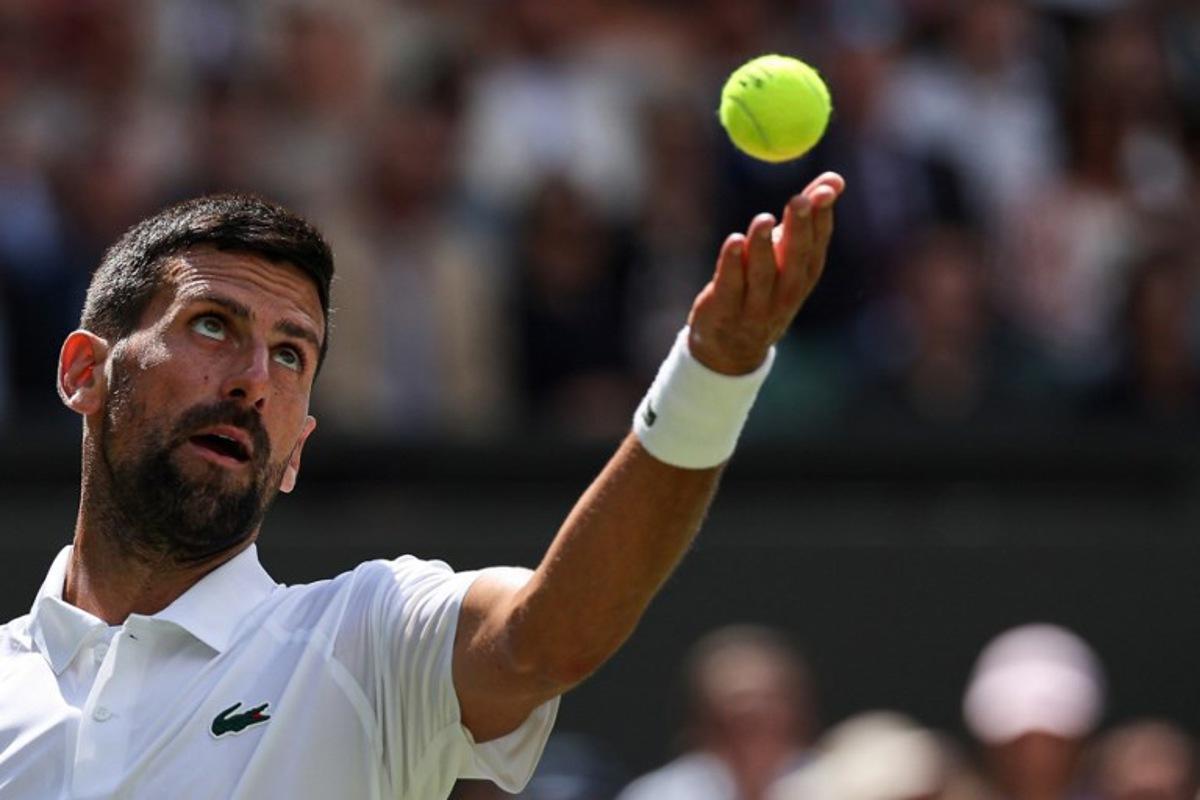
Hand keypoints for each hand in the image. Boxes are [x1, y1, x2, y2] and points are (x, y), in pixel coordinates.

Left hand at [687, 172, 844, 374]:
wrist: (733, 348)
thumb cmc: (766, 289)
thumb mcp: (789, 256)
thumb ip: (807, 217)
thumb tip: (834, 179)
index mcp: (804, 276)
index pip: (817, 244)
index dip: (821, 217)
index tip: (824, 189)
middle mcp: (785, 293)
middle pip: (795, 260)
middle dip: (799, 229)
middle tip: (800, 200)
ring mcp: (756, 306)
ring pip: (762, 274)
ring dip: (763, 245)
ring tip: (764, 219)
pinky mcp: (725, 310)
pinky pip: (730, 285)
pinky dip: (731, 263)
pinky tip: (734, 241)